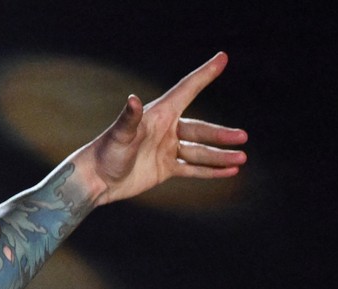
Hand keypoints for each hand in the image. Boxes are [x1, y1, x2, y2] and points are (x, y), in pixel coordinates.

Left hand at [75, 52, 246, 206]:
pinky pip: (192, 169)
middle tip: (242, 137)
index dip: (205, 74)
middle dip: (221, 134)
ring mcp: (166, 150)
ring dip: (220, 155)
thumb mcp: (119, 135)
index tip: (222, 58)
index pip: (187, 90)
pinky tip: (229, 171)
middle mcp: (166, 130)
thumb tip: (133, 99)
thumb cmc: (104, 153)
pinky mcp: (164, 168)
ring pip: (199, 152)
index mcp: (159, 115)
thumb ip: (129, 118)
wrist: (95, 180)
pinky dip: (210, 171)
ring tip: (241, 159)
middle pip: (200, 129)